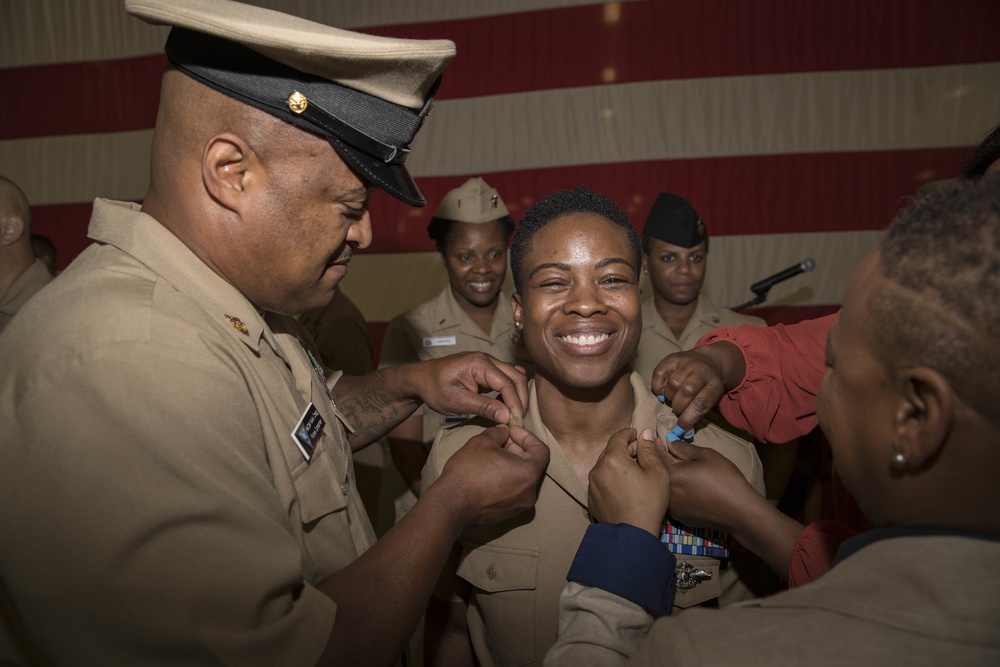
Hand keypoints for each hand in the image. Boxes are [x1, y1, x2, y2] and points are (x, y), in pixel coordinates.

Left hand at [410, 353, 528, 425]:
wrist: (420, 379)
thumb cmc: (434, 389)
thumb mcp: (457, 401)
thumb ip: (483, 407)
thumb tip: (506, 417)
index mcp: (479, 363)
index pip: (506, 383)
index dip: (515, 403)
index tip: (517, 422)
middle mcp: (487, 359)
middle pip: (516, 377)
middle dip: (521, 399)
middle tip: (519, 421)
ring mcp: (488, 362)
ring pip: (514, 376)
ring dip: (517, 395)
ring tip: (514, 415)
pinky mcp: (487, 369)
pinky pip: (506, 378)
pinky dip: (510, 391)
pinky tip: (506, 406)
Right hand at [435, 425, 548, 526]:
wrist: (451, 503)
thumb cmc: (469, 471)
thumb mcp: (483, 441)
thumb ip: (499, 432)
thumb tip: (504, 431)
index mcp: (529, 474)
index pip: (541, 450)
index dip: (527, 436)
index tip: (510, 431)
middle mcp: (529, 494)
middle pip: (531, 465)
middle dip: (517, 449)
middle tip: (500, 440)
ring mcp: (518, 506)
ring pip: (521, 479)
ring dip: (510, 464)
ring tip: (492, 455)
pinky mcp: (506, 514)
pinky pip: (512, 492)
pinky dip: (505, 479)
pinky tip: (488, 473)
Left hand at [588, 428, 670, 536]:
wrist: (632, 534)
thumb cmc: (648, 502)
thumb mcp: (657, 473)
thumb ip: (649, 450)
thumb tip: (645, 434)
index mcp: (612, 459)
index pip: (618, 437)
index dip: (629, 433)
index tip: (637, 435)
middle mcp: (597, 469)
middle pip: (610, 451)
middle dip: (624, 449)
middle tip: (639, 454)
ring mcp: (592, 485)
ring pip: (604, 466)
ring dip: (617, 464)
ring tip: (633, 472)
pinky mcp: (591, 498)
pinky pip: (601, 481)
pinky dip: (611, 478)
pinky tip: (624, 487)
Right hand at [650, 342, 743, 430]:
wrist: (708, 360)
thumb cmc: (706, 386)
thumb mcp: (710, 400)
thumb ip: (697, 415)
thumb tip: (684, 434)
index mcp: (714, 384)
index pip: (701, 404)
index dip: (689, 418)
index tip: (681, 428)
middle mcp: (701, 370)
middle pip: (686, 392)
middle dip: (678, 406)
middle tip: (677, 410)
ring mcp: (687, 362)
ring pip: (673, 383)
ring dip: (669, 397)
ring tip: (672, 399)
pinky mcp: (672, 357)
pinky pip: (659, 373)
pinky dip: (658, 386)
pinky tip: (663, 392)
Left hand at [660, 439, 760, 532]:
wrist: (739, 511)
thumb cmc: (724, 479)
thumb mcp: (706, 455)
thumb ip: (683, 448)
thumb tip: (669, 442)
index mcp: (671, 474)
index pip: (658, 456)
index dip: (657, 446)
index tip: (655, 439)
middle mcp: (667, 492)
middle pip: (661, 473)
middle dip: (662, 463)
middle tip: (666, 452)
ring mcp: (673, 508)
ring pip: (667, 489)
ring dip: (670, 480)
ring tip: (679, 472)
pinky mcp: (681, 518)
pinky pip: (675, 501)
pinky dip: (678, 494)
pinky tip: (688, 490)